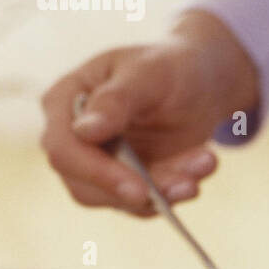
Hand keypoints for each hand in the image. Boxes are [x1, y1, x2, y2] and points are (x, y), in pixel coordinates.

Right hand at [40, 9, 258, 214]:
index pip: (63, 149)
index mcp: (63, 101)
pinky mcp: (121, 183)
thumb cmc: (166, 65)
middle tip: (189, 184)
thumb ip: (115, 99)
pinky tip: (201, 168)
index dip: (96, 172)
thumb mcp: (147, 72)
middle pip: (85, 185)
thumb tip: (83, 131)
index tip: (138, 188)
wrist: (198, 81)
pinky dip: (173, 192)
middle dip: (139, 190)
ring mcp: (94, 164)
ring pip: (117, 199)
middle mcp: (70, 138)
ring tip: (205, 164)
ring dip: (163, 191)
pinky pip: (141, 203)